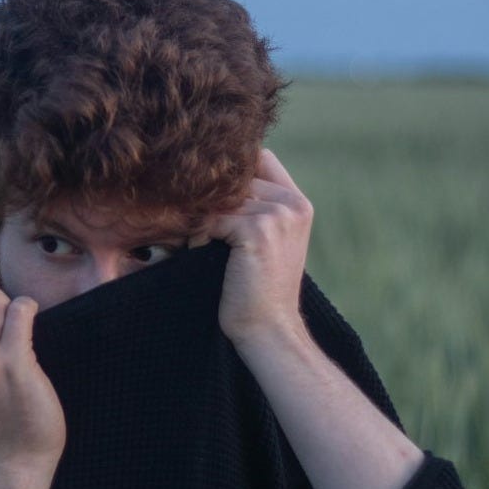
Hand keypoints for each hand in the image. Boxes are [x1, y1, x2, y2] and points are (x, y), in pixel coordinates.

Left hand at [191, 149, 312, 346]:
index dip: (231, 173)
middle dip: (208, 199)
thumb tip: (207, 179)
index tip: (208, 197)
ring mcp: (278, 215)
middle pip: (235, 178)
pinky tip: (199, 251)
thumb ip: (251, 207)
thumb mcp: (264, 241)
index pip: (260, 159)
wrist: (268, 329)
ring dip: (201, 218)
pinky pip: (212, 218)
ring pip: (221, 198)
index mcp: (297, 203)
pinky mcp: (258, 230)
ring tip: (195, 241)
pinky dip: (199, 234)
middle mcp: (292, 204)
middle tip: (190, 223)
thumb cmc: (256, 289)